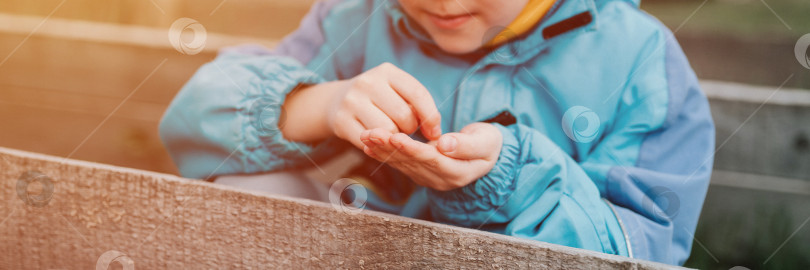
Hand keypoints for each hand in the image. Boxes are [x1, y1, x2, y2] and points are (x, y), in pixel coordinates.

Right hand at [327, 63, 441, 149]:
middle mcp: (368, 82)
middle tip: (406, 131)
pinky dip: (379, 147)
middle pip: (404, 115)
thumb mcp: (396, 91)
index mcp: (387, 71)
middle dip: (411, 129)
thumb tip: (435, 133)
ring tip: (392, 134)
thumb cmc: (379, 99)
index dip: (431, 116)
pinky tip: (379, 142)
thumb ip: (417, 105)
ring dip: (395, 139)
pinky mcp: (341, 121)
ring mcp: (352, 101)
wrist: (336, 101)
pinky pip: (371, 142)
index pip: (418, 94)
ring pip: (388, 131)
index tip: (434, 132)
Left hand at [360, 122, 501, 190]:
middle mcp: (439, 179)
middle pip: (410, 162)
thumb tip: (445, 144)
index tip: (395, 137)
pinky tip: (368, 146)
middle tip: (370, 133)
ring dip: (382, 150)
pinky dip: (383, 154)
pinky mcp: (419, 172)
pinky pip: (399, 163)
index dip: (412, 149)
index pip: (430, 159)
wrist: (486, 154)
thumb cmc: (488, 144)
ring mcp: (428, 178)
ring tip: (365, 135)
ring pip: (401, 163)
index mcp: (456, 173)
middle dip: (389, 148)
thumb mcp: (486, 142)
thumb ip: (466, 144)